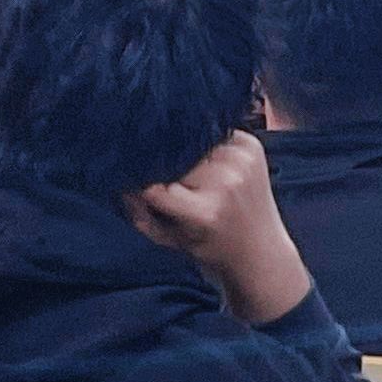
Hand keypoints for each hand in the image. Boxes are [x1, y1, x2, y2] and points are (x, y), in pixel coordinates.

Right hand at [125, 132, 312, 325]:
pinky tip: (210, 160)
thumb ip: (139, 212)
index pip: (153, 186)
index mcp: (203, 212)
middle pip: (173, 157)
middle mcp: (225, 181)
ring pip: (192, 141)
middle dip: (163, 164)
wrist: (261, 249)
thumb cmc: (211, 247)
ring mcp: (241, 161)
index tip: (131, 180)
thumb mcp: (169, 239)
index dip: (139, 181)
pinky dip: (205, 143)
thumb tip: (120, 180)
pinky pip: (214, 132)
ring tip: (191, 173)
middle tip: (164, 177)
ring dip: (185, 152)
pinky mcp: (251, 146)